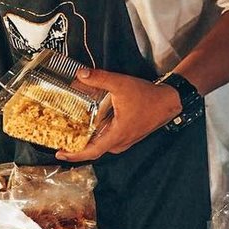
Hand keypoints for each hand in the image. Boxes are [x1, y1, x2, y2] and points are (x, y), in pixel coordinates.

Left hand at [56, 66, 181, 162]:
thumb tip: (80, 74)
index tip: (60, 154)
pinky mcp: (127, 135)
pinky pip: (107, 140)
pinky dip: (96, 136)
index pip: (92, 151)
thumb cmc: (147, 96)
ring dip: (86, 141)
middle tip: (59, 140)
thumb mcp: (121, 84)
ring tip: (69, 133)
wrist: (169, 100)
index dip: (74, 154)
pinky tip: (87, 125)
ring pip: (101, 145)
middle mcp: (120, 142)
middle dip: (76, 147)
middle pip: (94, 150)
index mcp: (117, 135)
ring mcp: (125, 140)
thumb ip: (99, 78)